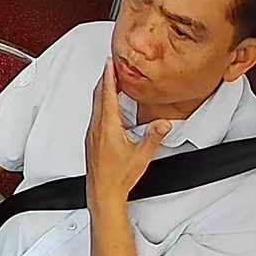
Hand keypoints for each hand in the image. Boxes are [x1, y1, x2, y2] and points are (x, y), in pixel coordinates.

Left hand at [85, 60, 170, 204]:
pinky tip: (109, 106)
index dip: (109, 76)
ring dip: (103, 90)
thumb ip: (154, 136)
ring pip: (96, 105)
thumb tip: (163, 123)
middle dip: (105, 79)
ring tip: (111, 81)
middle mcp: (97, 127)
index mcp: (107, 126)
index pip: (107, 94)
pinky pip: (96, 114)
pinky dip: (102, 103)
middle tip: (112, 65)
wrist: (102, 192)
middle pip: (99, 96)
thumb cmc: (118, 177)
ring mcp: (93, 133)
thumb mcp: (142, 155)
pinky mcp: (92, 139)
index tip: (110, 63)